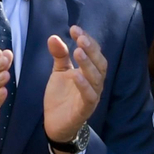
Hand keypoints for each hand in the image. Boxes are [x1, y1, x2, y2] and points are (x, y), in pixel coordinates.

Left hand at [45, 26, 106, 149]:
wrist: (55, 124)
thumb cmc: (61, 97)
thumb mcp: (59, 72)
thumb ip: (59, 55)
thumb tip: (53, 37)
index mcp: (89, 72)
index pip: (93, 52)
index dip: (87, 40)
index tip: (75, 29)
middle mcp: (94, 82)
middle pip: (99, 63)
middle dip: (91, 49)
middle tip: (80, 38)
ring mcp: (91, 96)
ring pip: (96, 78)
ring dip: (88, 64)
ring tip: (78, 51)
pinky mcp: (85, 109)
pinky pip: (89, 96)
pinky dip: (84, 85)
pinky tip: (75, 75)